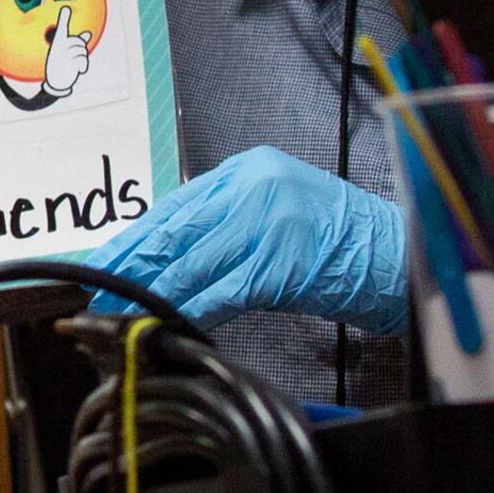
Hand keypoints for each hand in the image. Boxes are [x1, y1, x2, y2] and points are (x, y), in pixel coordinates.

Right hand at [38, 5, 91, 99]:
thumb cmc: (60, 64)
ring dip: (82, 59)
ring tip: (73, 64)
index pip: (61, 28)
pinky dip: (83, 66)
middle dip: (81, 49)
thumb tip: (88, 33)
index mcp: (59, 43)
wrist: (55, 81)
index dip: (64, 17)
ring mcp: (64, 56)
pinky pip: (83, 61)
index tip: (65, 7)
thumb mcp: (68, 52)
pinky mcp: (68, 64)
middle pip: (79, 43)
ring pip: (82, 52)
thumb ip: (78, 41)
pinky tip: (77, 69)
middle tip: (73, 58)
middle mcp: (60, 47)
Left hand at [86, 146, 406, 330]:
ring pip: (192, 263)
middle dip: (131, 265)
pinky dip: (190, 309)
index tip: (102, 262)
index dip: (134, 238)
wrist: (397, 254)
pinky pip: (222, 291)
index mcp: (248, 170)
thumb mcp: (277, 211)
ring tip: (120, 312)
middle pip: (175, 231)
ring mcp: (268, 224)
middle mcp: (254, 188)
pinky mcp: (281, 264)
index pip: (174, 205)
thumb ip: (227, 222)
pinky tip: (165, 322)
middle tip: (96, 291)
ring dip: (152, 293)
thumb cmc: (339, 239)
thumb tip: (168, 256)